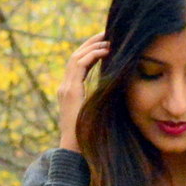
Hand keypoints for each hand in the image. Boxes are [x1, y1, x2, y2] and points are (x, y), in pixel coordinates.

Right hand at [57, 36, 110, 152]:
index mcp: (70, 92)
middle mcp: (65, 88)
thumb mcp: (98, 115)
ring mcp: (65, 89)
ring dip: (92, 45)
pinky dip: (92, 55)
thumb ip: (103, 102)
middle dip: (91, 42)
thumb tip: (120, 94)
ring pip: (76, 57)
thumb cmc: (89, 139)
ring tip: (108, 37)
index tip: (106, 43)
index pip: (78, 64)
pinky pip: (78, 65)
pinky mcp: (69, 92)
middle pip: (76, 56)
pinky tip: (106, 50)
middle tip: (108, 32)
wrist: (74, 153)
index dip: (91, 51)